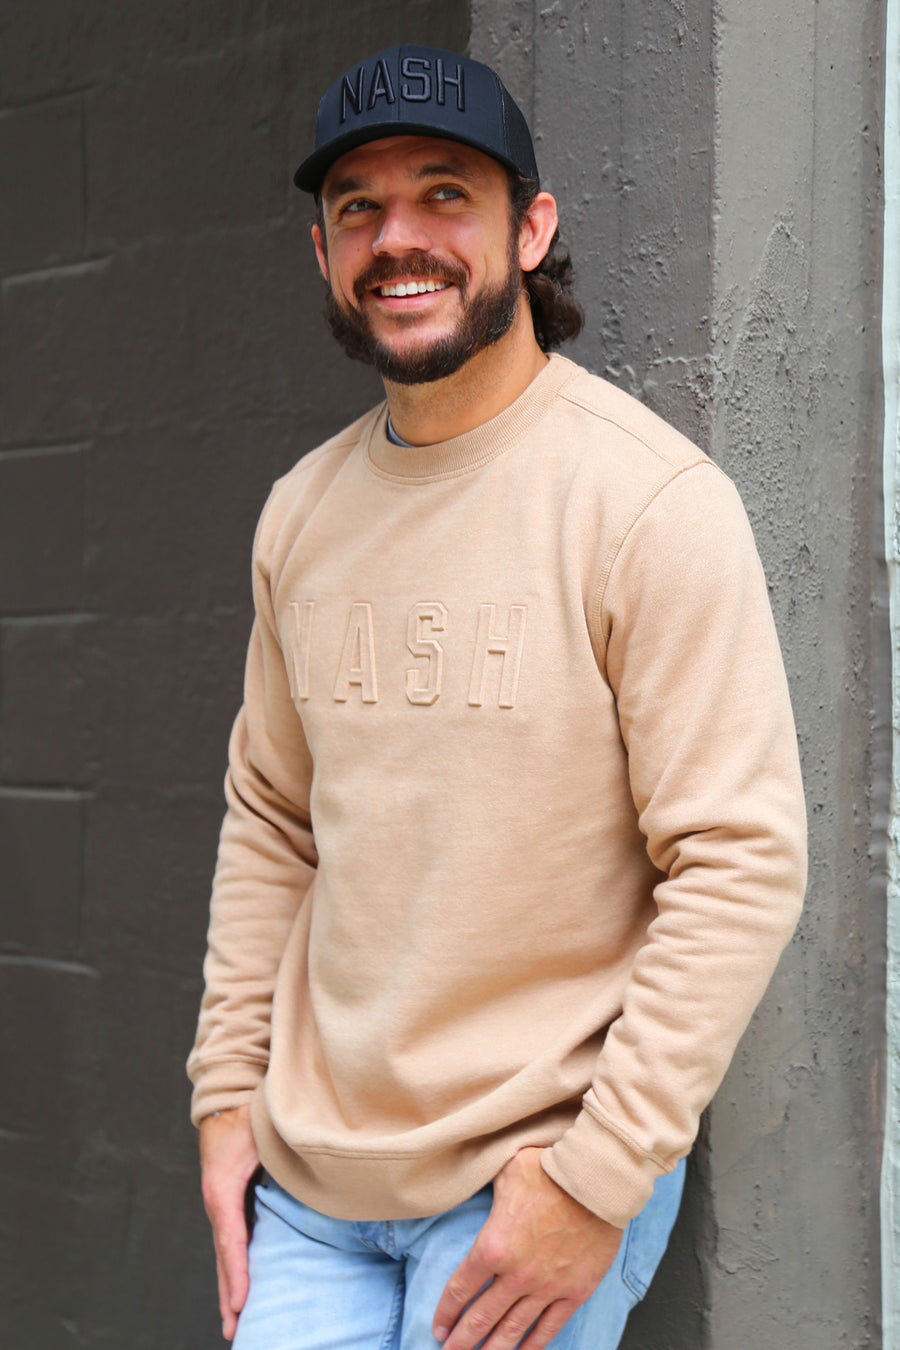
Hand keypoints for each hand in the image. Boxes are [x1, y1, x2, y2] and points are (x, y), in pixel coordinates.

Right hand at [199, 1105, 260, 1340]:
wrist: (226, 1096)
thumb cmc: (248, 1114)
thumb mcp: (264, 1134)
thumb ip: (283, 1156)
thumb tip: (316, 1173)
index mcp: (223, 1188)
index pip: (231, 1238)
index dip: (237, 1271)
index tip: (241, 1303)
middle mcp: (217, 1199)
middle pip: (223, 1255)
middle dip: (229, 1294)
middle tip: (233, 1331)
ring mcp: (220, 1201)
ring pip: (225, 1252)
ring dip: (230, 1285)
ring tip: (234, 1321)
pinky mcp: (227, 1199)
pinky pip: (231, 1239)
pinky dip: (233, 1265)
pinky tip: (241, 1285)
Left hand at [432, 1147, 621, 1349]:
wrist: (596, 1180)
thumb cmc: (549, 1168)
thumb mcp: (505, 1170)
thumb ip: (486, 1185)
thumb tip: (471, 1175)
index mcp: (493, 1245)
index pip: (460, 1288)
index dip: (446, 1312)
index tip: (438, 1327)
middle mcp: (516, 1274)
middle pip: (480, 1318)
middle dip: (461, 1341)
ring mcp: (546, 1287)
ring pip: (512, 1330)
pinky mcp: (574, 1292)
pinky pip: (549, 1328)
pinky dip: (532, 1346)